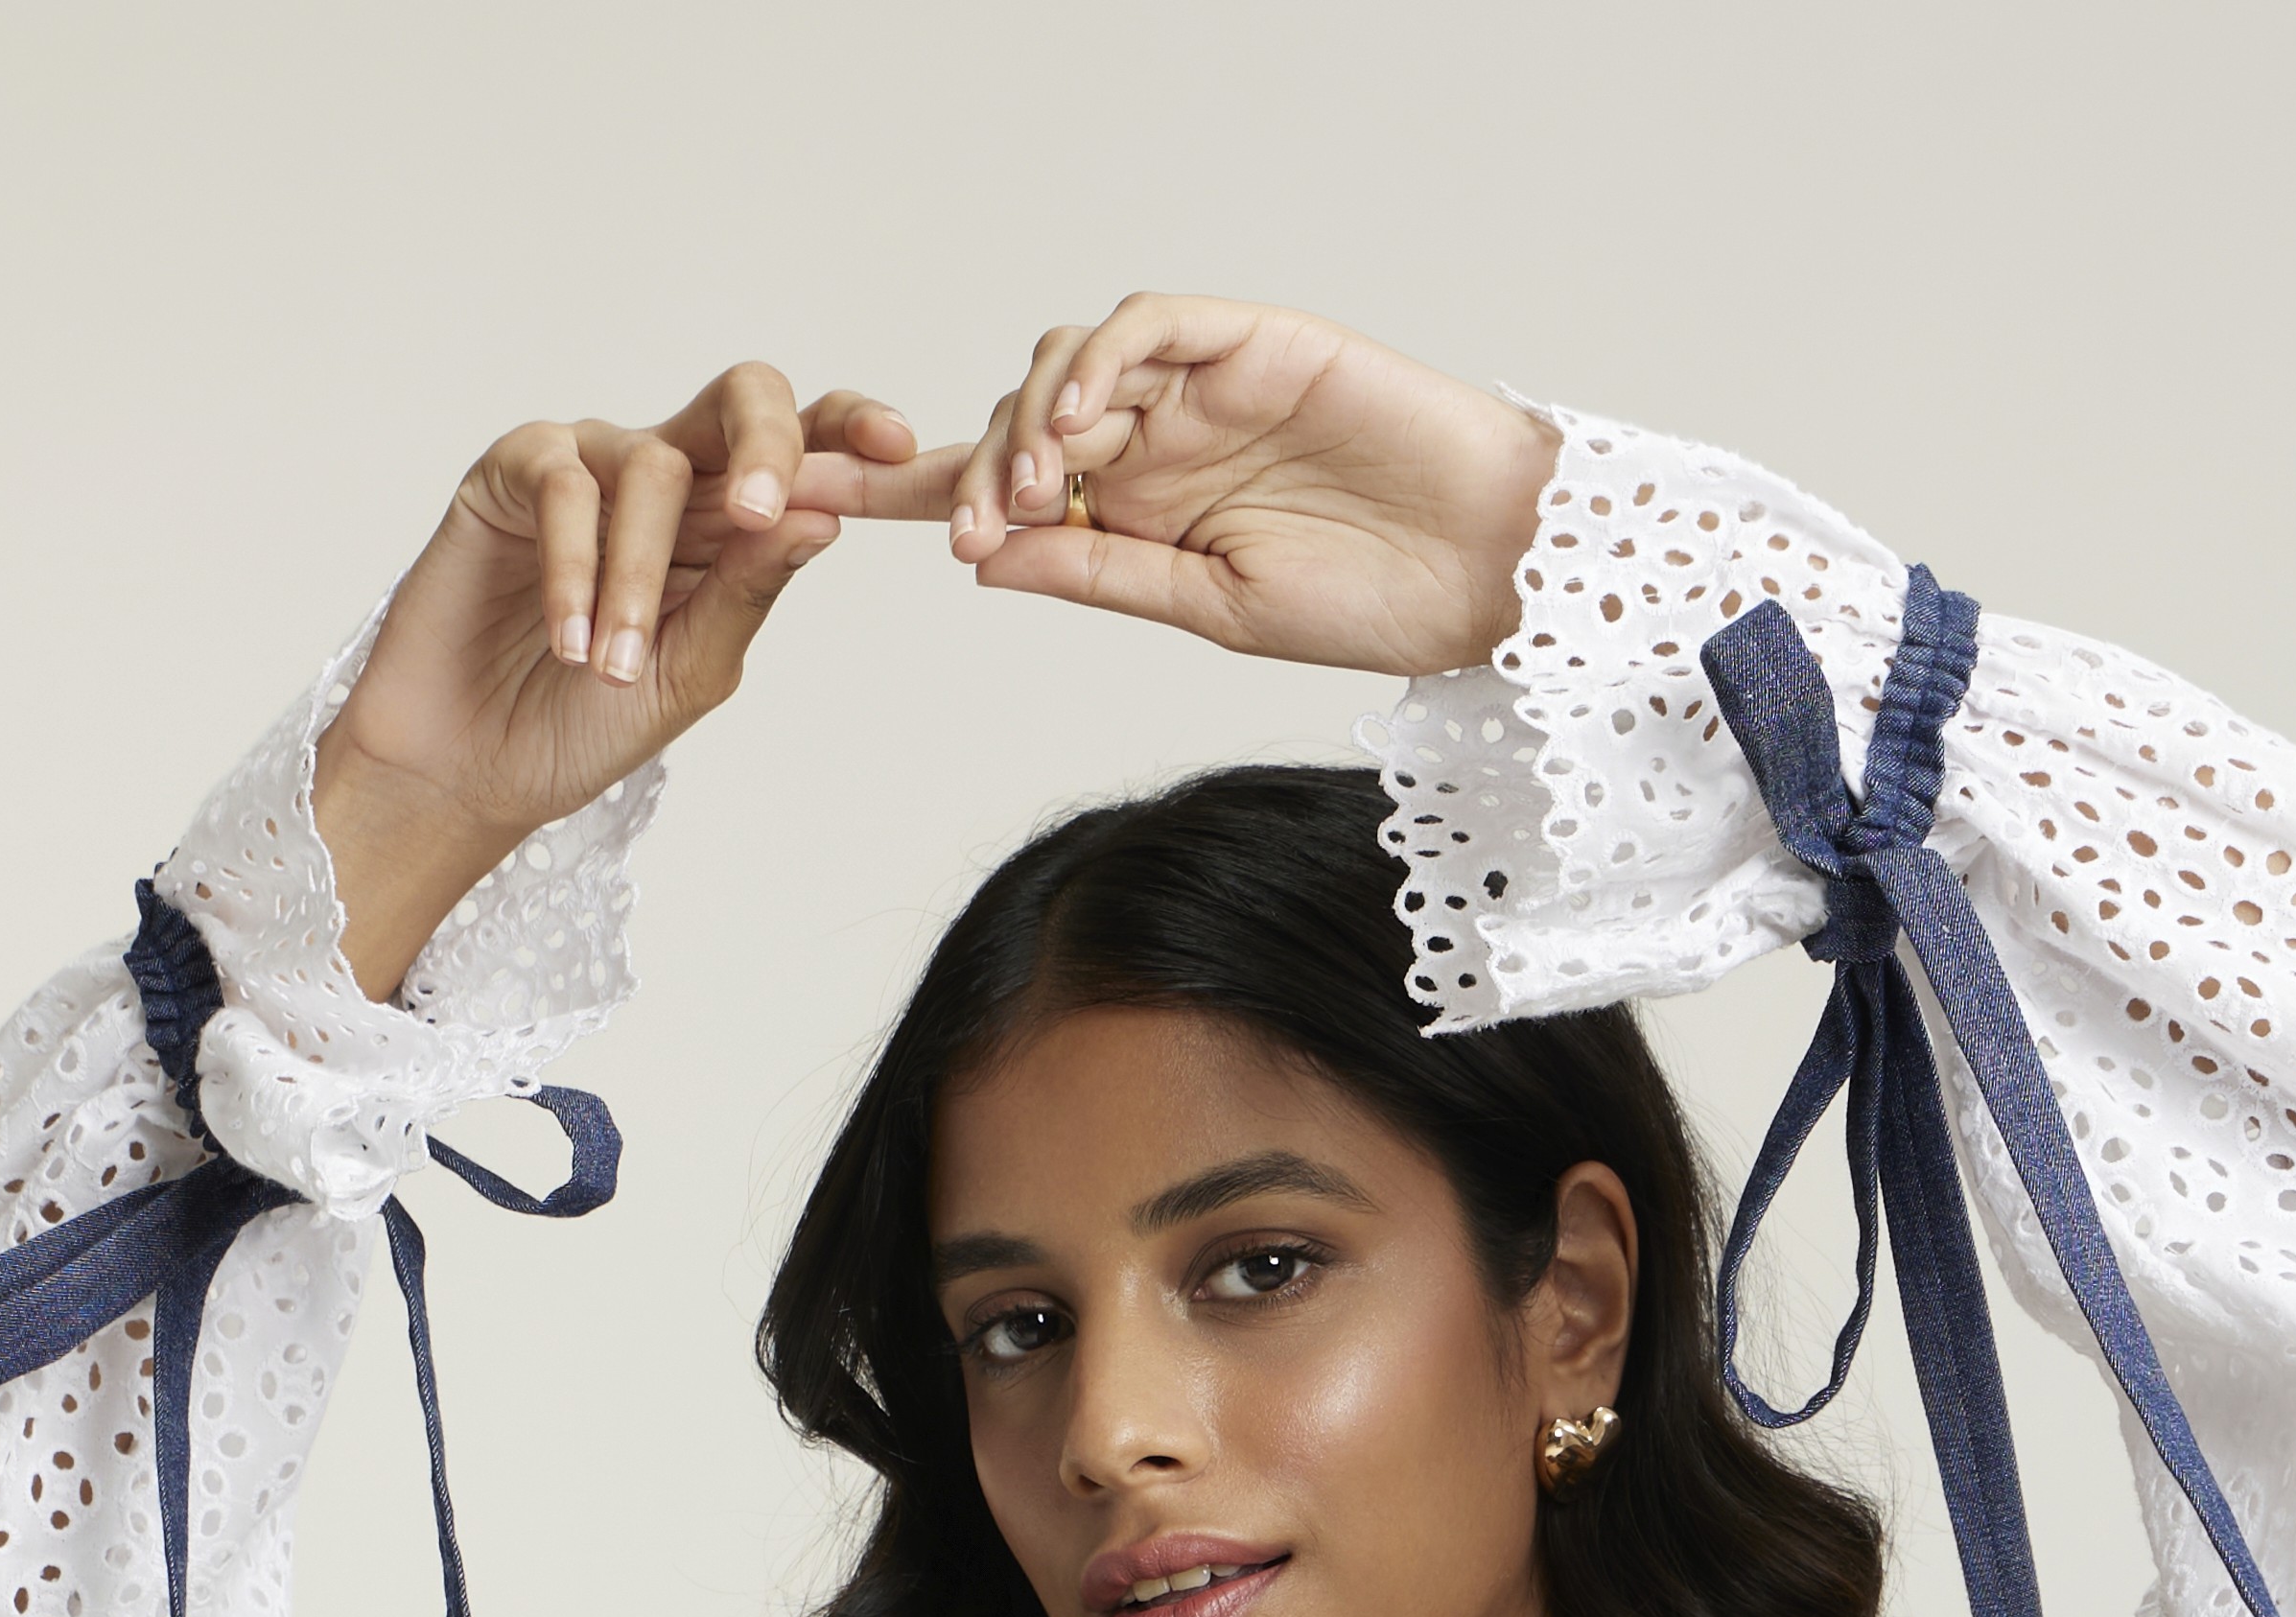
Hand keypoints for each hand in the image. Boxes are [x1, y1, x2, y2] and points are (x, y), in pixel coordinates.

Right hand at [314, 373, 912, 989]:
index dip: (851, 434)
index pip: (801, 453)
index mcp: (724, 523)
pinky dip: (575, 568)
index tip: (902, 447)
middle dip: (766, 445)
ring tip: (612, 667)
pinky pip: (563, 486)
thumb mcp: (690, 671)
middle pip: (740, 401)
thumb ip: (748, 591)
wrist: (473, 770)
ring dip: (638, 578)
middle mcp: (664, 476)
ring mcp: (588, 465)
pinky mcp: (511, 473)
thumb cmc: (584, 726)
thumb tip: (823, 515)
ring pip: (651, 469)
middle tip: (762, 510)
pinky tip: (571, 643)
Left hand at [867, 299, 1552, 675]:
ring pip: (1069, 368)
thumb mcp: (1212, 613)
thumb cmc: (1375, 603)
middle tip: (965, 531)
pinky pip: (1149, 324)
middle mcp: (1154, 445)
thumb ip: (1100, 575)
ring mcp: (1199, 387)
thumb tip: (981, 559)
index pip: (999, 495)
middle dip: (965, 471)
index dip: (901, 496)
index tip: (803, 513)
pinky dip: (1100, 361)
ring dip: (1030, 424)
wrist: (1492, 573)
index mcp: (1135, 517)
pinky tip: (1078, 419)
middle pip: (1018, 426)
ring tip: (1031, 492)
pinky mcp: (1250, 339)